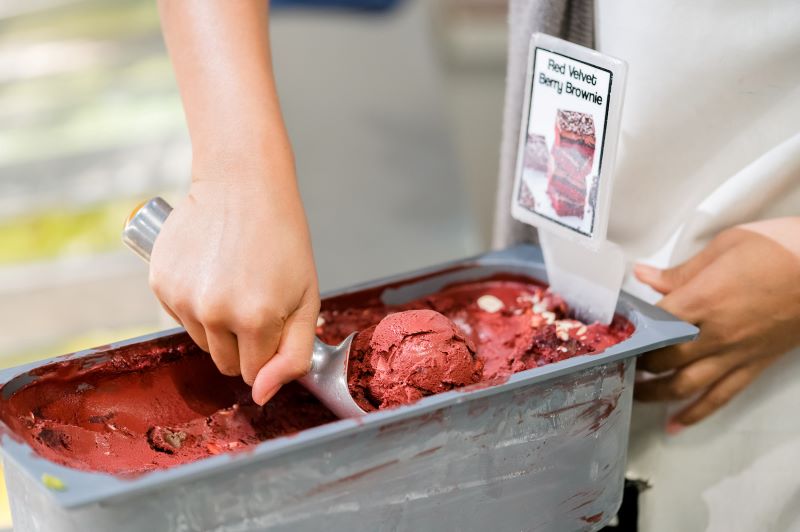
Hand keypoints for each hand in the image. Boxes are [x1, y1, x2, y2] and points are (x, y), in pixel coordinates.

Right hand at [149, 173, 318, 404]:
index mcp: (256, 319)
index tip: (273, 322)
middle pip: (225, 363)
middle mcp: (214, 313)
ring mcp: (183, 298)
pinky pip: (179, 317)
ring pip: (202, 342)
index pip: (255, 373)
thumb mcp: (308, 298)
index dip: (267, 351)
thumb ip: (293, 355)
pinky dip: (194, 304)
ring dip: (217, 324)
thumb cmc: (282, 237)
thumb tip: (261, 395)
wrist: (242, 185)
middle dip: (242, 343)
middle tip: (255, 300)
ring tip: (233, 281)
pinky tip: (210, 271)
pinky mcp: (160, 283)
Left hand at [633, 217, 799, 429]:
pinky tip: (675, 425)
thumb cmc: (780, 248)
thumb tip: (643, 275)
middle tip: (615, 363)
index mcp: (703, 300)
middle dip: (635, 364)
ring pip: (685, 385)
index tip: (610, 333)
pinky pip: (721, 397)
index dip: (628, 331)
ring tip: (631, 396)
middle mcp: (716, 333)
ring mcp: (737, 353)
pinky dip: (695, 414)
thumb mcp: (724, 247)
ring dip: (654, 394)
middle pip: (663, 359)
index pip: (652, 325)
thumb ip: (680, 271)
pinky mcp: (755, 365)